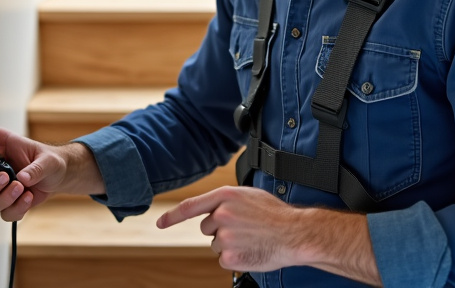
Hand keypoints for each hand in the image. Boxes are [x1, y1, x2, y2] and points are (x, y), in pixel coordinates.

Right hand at [0, 125, 101, 221]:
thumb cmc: (50, 160)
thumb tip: (23, 177)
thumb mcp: (47, 159)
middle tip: (6, 179)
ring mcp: (3, 191)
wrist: (60, 176)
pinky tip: (29, 198)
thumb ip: (35, 167)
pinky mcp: (11, 204)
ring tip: (23, 189)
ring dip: (6, 199)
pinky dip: (18, 209)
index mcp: (1, 154)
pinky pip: (7, 214)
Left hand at [156, 186, 303, 272]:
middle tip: (243, 229)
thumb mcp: (249, 196)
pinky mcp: (229, 256)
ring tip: (250, 238)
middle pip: (207, 227)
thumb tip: (214, 210)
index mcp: (225, 197)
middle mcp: (221, 215)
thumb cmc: (276, 215)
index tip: (160, 223)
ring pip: (216, 244)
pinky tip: (250, 250)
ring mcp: (225, 236)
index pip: (190, 206)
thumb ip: (228, 201)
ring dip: (229, 244)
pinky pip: (224, 259)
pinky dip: (235, 257)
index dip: (172, 216)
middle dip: (220, 229)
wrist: (295, 234)